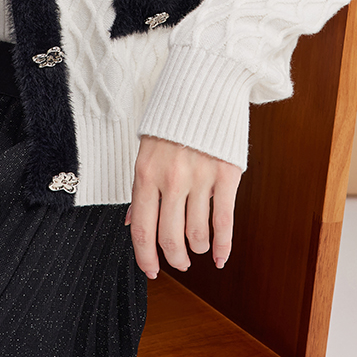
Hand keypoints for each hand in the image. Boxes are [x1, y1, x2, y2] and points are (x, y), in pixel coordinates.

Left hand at [126, 135, 241, 278]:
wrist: (203, 86)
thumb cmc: (172, 122)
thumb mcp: (147, 151)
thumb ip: (141, 189)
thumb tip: (130, 224)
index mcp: (145, 173)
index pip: (142, 229)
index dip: (146, 257)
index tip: (152, 270)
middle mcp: (171, 178)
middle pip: (170, 237)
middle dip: (176, 258)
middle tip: (180, 262)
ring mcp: (200, 177)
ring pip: (197, 233)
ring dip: (198, 248)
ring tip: (198, 245)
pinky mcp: (226, 174)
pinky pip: (224, 222)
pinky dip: (223, 246)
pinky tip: (220, 257)